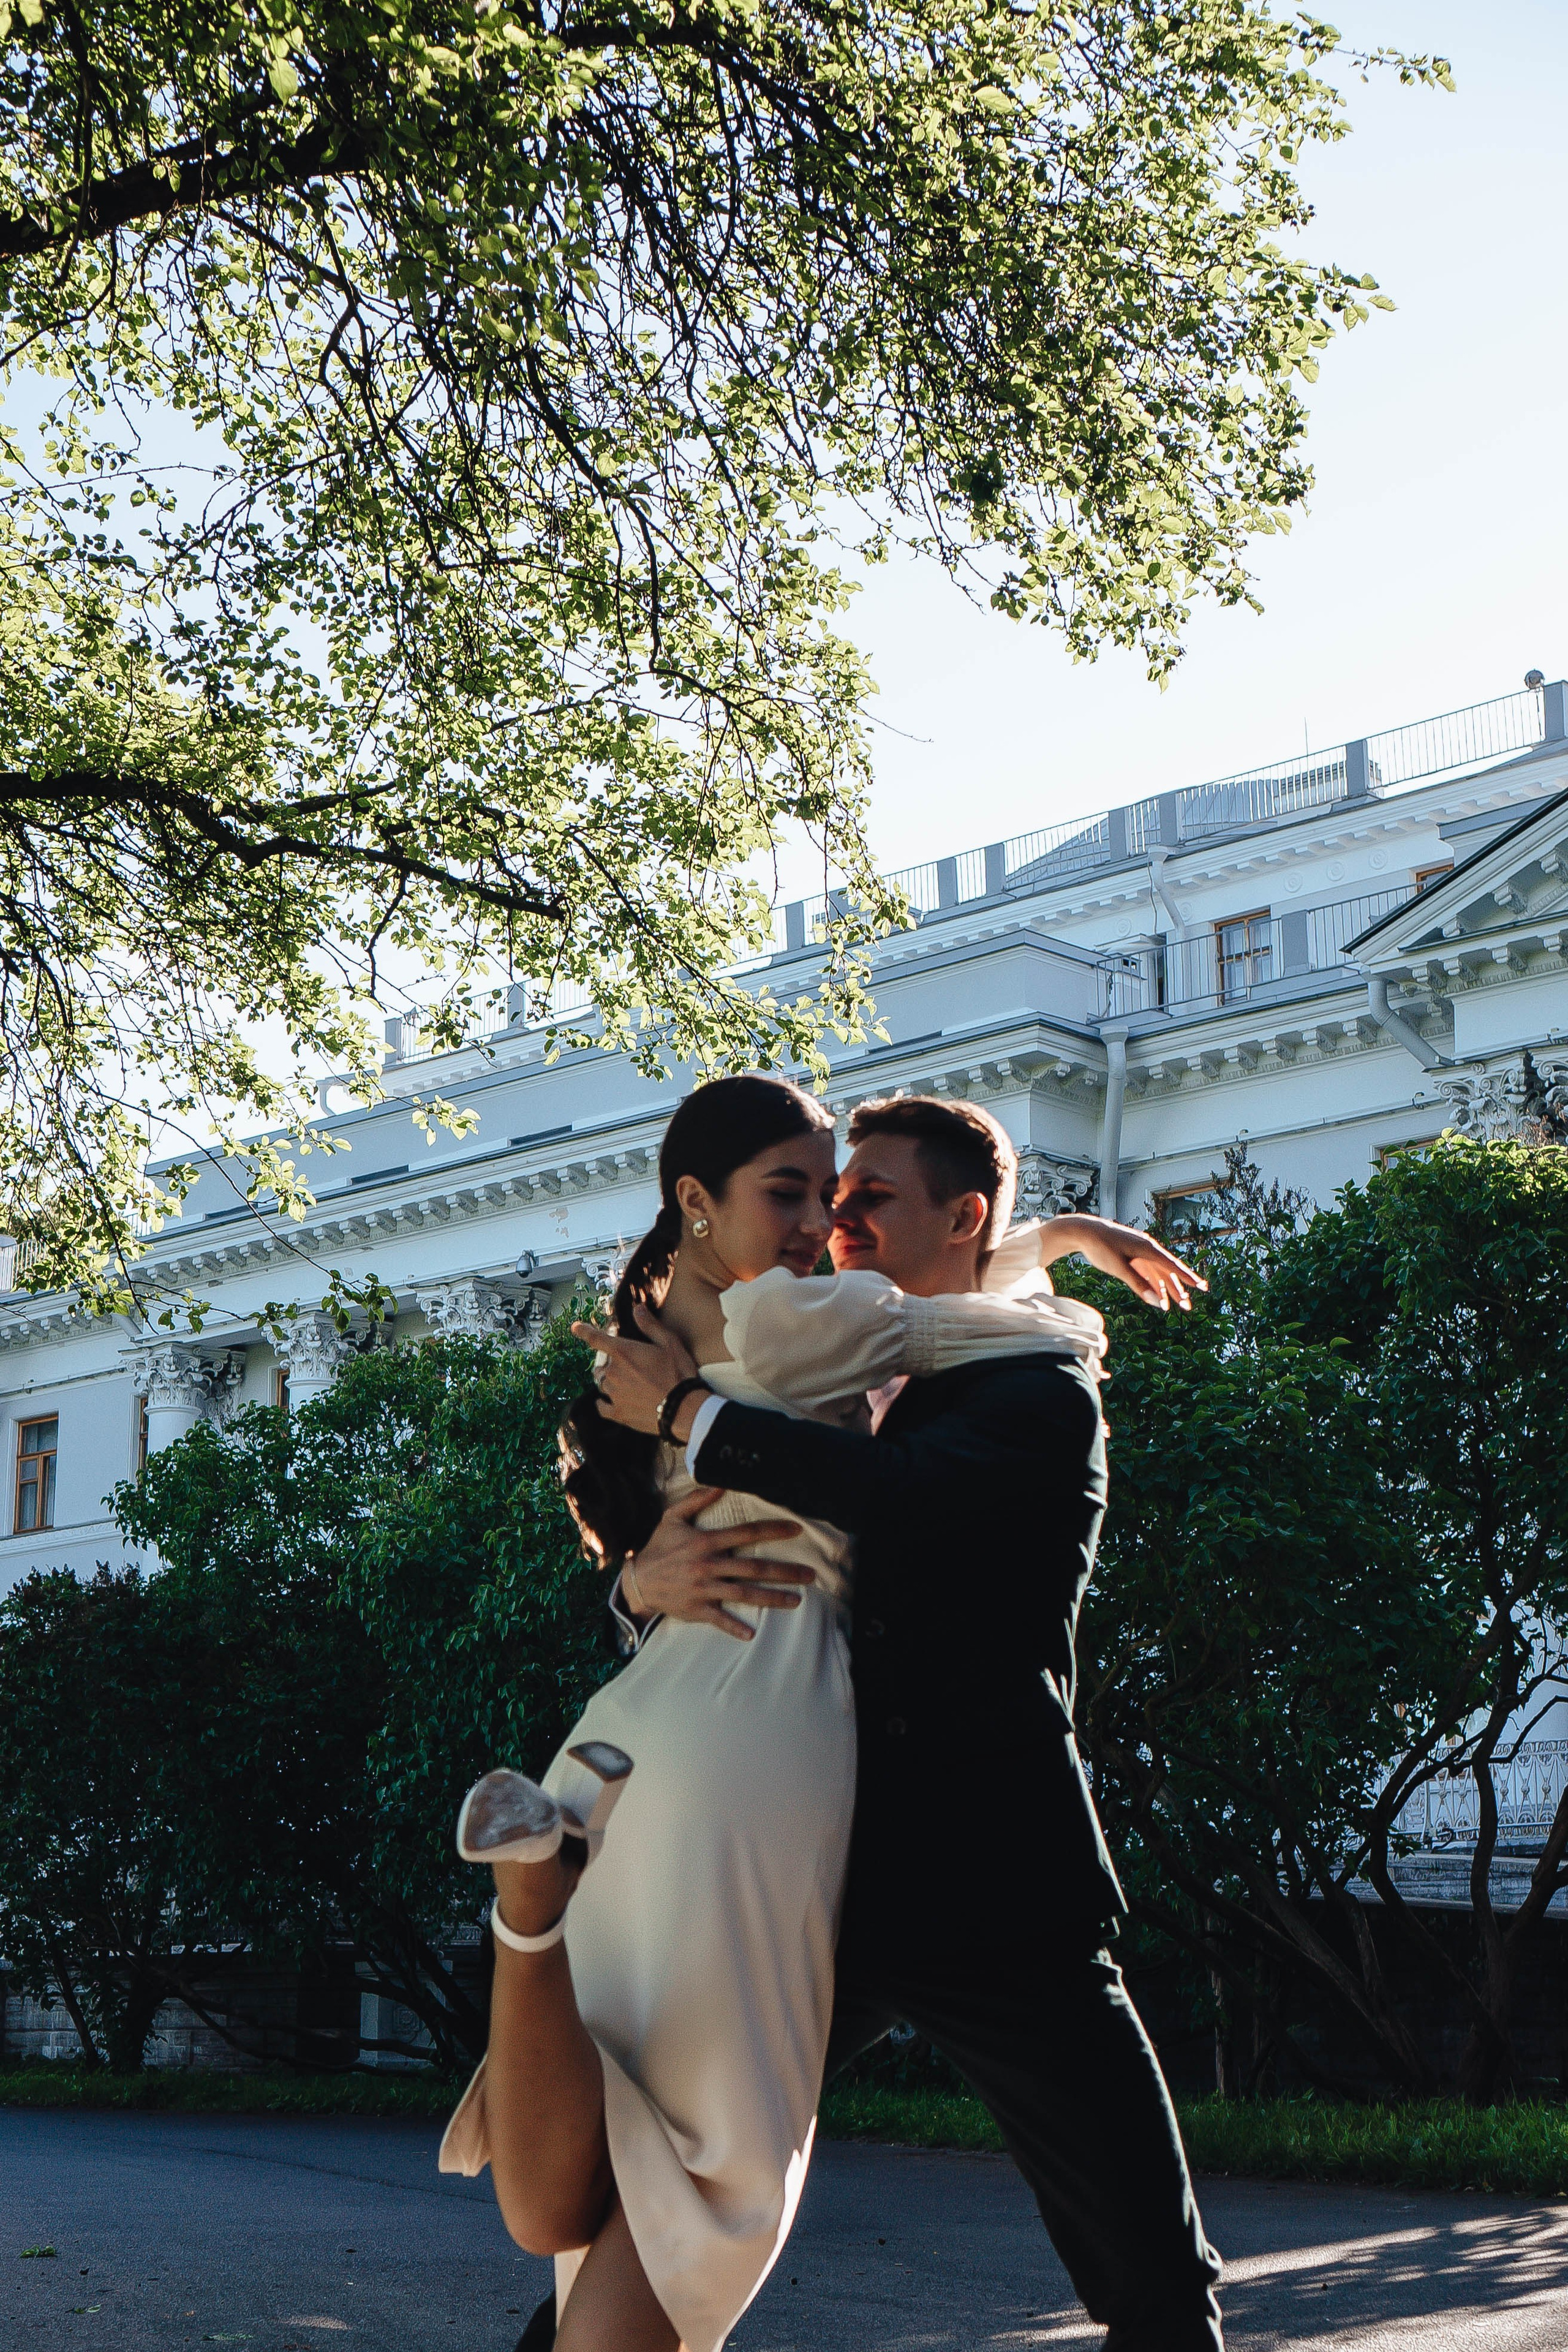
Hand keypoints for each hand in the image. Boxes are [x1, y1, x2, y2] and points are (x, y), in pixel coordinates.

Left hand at [571, 1304, 700, 1434]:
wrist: (683, 1409)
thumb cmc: (678, 1374)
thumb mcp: (669, 1343)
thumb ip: (650, 1326)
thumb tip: (638, 1310)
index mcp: (624, 1352)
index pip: (596, 1339)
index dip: (584, 1331)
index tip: (575, 1328)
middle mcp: (613, 1372)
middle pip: (602, 1364)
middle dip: (612, 1364)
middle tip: (632, 1368)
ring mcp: (613, 1394)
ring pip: (603, 1383)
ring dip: (611, 1382)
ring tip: (631, 1385)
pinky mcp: (618, 1413)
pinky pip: (602, 1406)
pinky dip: (605, 1403)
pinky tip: (615, 1402)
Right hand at [624, 1489, 812, 1640]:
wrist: (637, 1581)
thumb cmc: (659, 1547)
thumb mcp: (672, 1518)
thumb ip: (696, 1499)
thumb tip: (721, 1483)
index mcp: (706, 1541)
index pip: (746, 1533)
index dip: (773, 1530)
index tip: (796, 1530)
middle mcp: (708, 1565)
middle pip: (754, 1567)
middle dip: (785, 1571)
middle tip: (810, 1574)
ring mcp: (704, 1589)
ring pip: (744, 1594)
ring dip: (772, 1598)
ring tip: (797, 1600)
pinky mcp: (697, 1609)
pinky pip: (720, 1620)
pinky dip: (735, 1627)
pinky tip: (753, 1633)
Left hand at [1040, 1214, 1205, 1311]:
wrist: (1083, 1231)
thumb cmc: (1100, 1247)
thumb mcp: (1119, 1267)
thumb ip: (1137, 1284)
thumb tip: (1155, 1302)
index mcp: (1147, 1248)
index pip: (1172, 1266)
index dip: (1187, 1277)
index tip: (1202, 1287)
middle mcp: (1147, 1249)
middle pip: (1167, 1272)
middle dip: (1179, 1289)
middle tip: (1189, 1306)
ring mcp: (1139, 1253)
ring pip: (1158, 1273)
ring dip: (1167, 1289)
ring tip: (1178, 1304)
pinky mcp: (1131, 1256)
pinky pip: (1147, 1272)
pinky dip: (1153, 1284)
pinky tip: (1158, 1296)